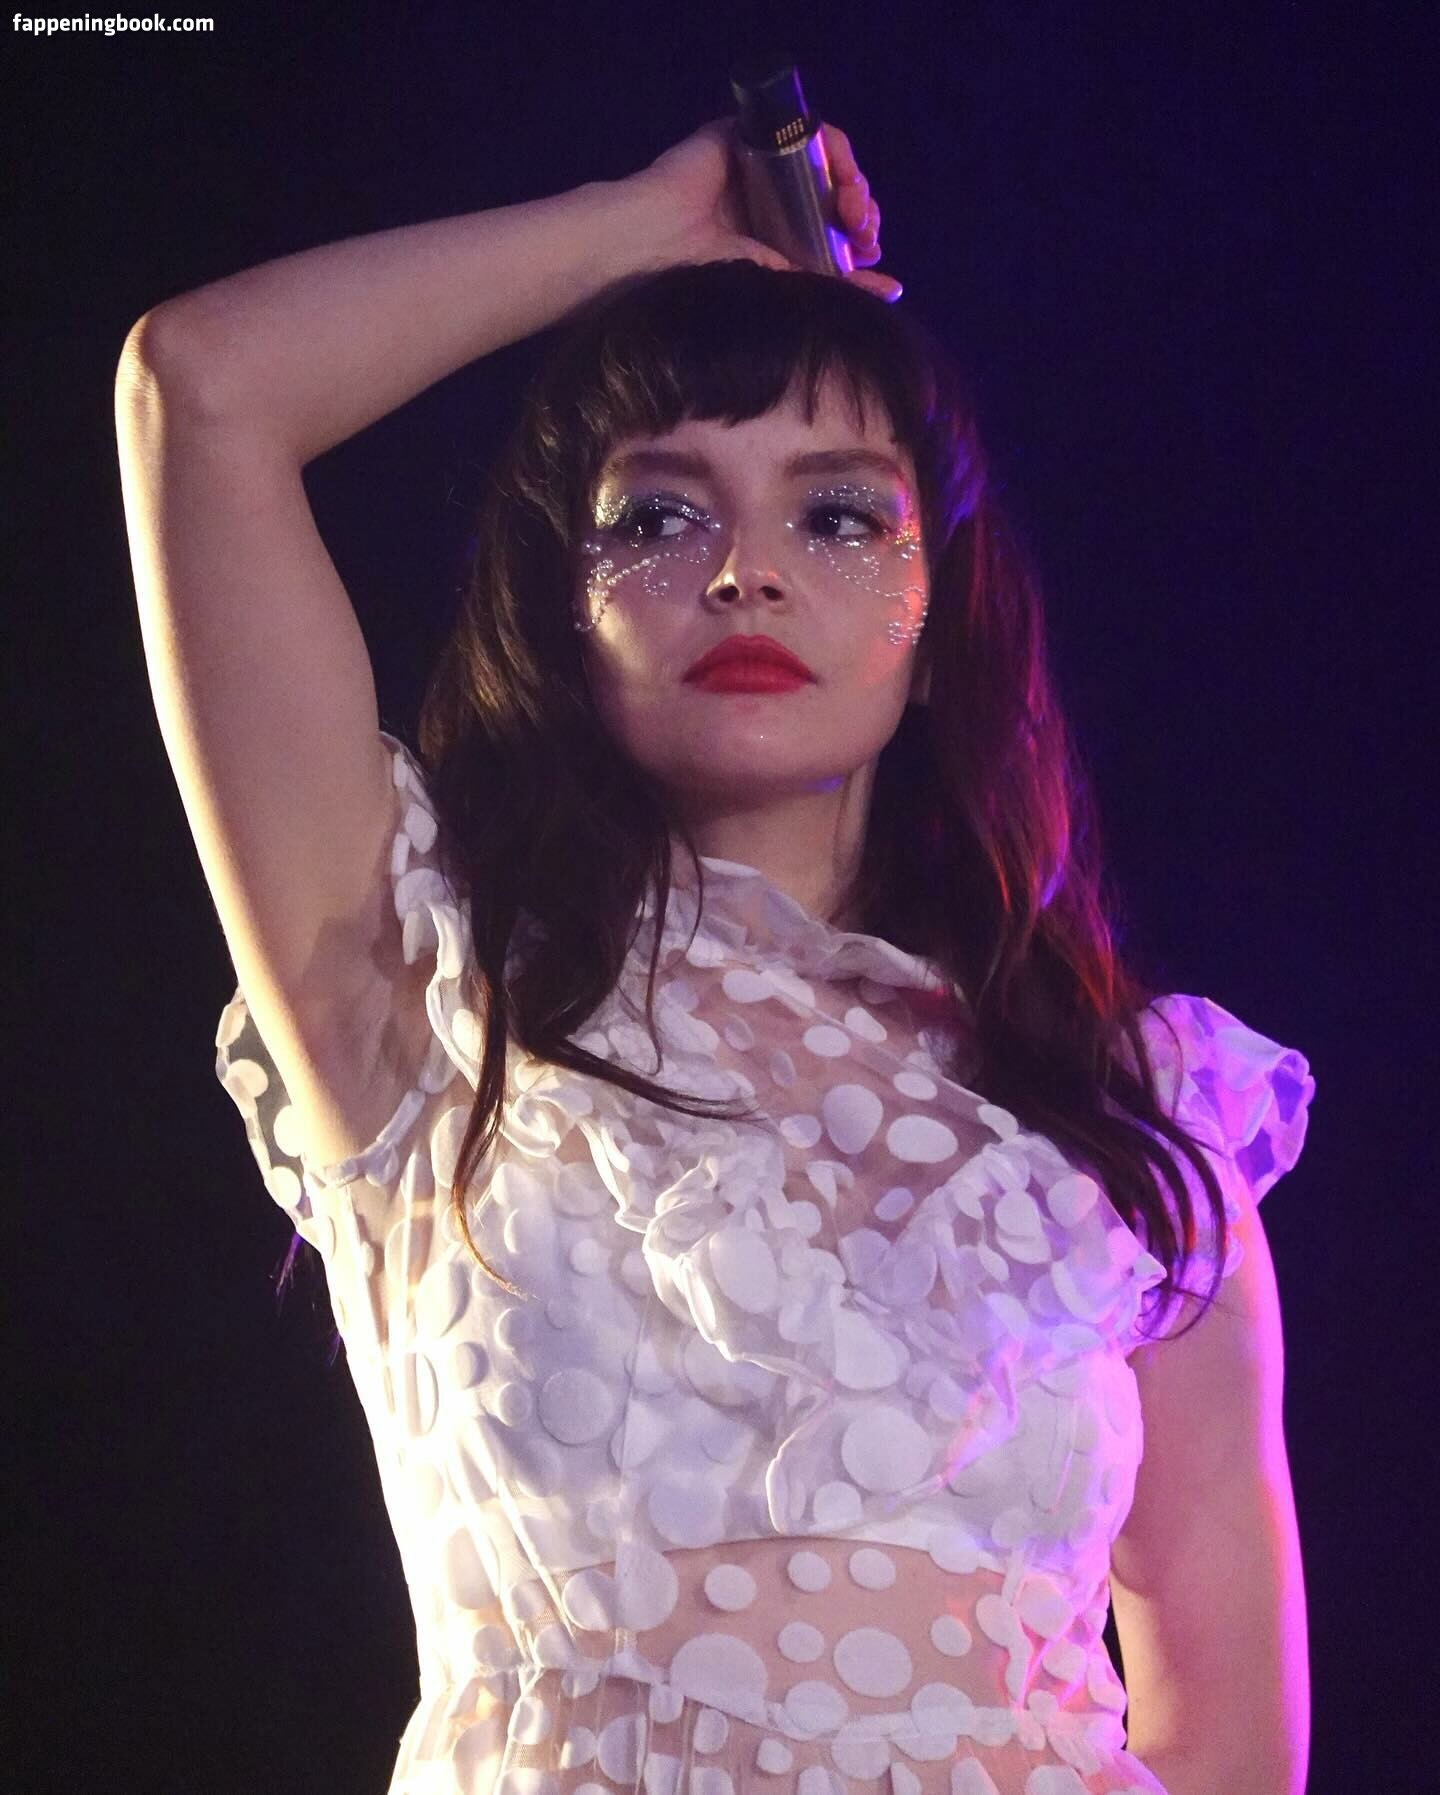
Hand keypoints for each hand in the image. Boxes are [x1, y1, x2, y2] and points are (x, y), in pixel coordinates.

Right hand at [620, 116, 901, 301]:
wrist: (658, 249)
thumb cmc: (710, 281)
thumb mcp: (787, 289)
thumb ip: (836, 287)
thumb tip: (892, 290)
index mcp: (779, 240)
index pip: (835, 231)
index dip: (860, 237)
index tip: (869, 255)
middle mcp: (775, 201)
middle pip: (837, 194)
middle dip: (862, 213)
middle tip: (864, 233)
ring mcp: (766, 166)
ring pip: (828, 163)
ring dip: (853, 184)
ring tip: (855, 209)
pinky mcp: (755, 136)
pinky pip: (808, 131)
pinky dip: (835, 150)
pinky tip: (842, 177)